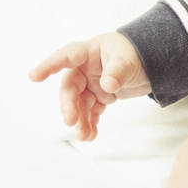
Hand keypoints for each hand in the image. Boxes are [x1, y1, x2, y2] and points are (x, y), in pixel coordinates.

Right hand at [29, 32, 150, 140]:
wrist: (154, 63)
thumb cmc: (139, 53)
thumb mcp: (130, 60)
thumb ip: (117, 71)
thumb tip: (107, 85)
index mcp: (91, 51)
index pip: (67, 56)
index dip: (50, 65)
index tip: (34, 76)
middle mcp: (87, 67)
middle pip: (71, 87)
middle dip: (70, 105)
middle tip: (71, 121)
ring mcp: (92, 82)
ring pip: (80, 103)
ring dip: (81, 119)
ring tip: (85, 135)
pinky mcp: (100, 95)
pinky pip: (91, 110)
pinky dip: (91, 122)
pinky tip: (92, 134)